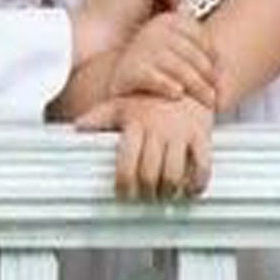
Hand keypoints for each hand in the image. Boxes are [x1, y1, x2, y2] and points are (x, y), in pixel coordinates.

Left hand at [75, 94, 213, 199]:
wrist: (185, 80)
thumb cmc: (149, 98)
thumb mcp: (122, 104)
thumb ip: (99, 117)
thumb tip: (77, 127)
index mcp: (136, 122)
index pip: (126, 161)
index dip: (123, 184)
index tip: (122, 195)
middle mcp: (158, 129)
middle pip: (149, 173)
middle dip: (145, 193)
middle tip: (143, 199)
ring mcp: (181, 133)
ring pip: (173, 174)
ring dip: (167, 193)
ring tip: (163, 197)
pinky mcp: (201, 136)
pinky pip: (202, 166)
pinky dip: (196, 184)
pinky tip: (189, 190)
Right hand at [109, 11, 217, 109]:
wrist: (122, 79)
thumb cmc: (155, 66)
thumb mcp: (175, 49)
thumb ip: (196, 47)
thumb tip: (221, 57)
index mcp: (166, 21)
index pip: (196, 32)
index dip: (210, 52)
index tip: (216, 69)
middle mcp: (152, 31)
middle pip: (189, 51)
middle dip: (207, 74)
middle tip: (215, 91)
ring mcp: (140, 49)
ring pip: (176, 66)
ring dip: (196, 85)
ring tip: (207, 100)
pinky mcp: (129, 70)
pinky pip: (154, 78)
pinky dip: (168, 85)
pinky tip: (178, 93)